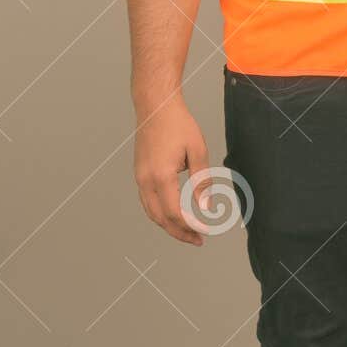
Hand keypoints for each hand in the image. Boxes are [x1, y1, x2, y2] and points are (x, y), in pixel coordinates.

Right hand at [134, 93, 213, 244]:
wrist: (155, 106)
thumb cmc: (177, 124)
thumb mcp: (197, 150)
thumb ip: (202, 180)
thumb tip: (207, 206)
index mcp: (161, 176)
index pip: (174, 213)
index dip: (191, 226)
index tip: (206, 231)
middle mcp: (146, 180)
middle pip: (160, 218)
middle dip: (179, 232)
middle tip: (198, 239)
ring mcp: (139, 178)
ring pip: (152, 212)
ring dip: (169, 225)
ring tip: (188, 232)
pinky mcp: (139, 173)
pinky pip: (147, 202)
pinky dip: (160, 214)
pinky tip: (174, 215)